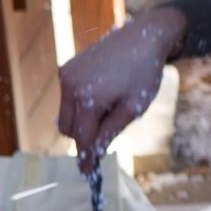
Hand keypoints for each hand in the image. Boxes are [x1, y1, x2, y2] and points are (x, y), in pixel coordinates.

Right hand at [57, 6, 186, 170]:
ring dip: (83, 121)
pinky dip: (81, 105)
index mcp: (87, 98)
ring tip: (111, 108)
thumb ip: (109, 132)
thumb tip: (94, 153)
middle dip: (86, 137)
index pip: (82, 138)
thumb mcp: (133, 109)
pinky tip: (104, 94)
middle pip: (69, 129)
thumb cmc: (144, 73)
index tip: (88, 173)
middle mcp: (70, 85)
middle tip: (108, 134)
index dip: (87, 157)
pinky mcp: (67, 68)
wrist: (144, 37)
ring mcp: (66, 75)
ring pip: (66, 115)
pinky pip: (68, 98)